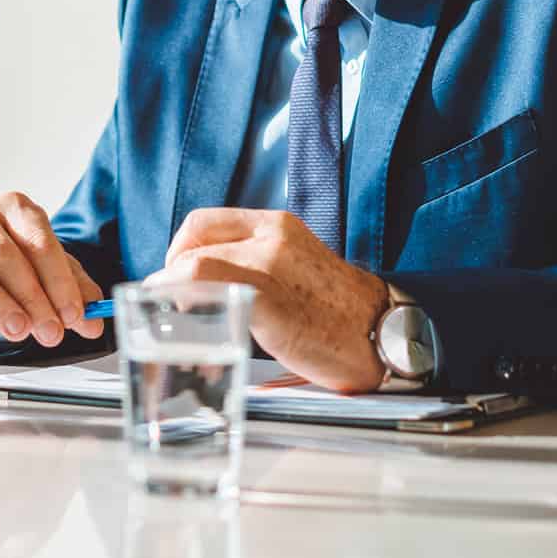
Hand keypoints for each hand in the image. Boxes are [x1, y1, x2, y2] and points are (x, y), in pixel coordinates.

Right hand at [0, 192, 106, 345]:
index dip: (59, 281)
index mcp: (18, 209)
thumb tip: (93, 321)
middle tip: (49, 330)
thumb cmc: (21, 266)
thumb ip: (75, 294)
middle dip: (31, 297)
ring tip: (16, 330)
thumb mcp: (53, 274)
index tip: (73, 314)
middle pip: (4, 253)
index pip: (39, 240)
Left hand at [161, 208, 386, 391]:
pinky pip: (209, 289)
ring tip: (176, 315)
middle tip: (171, 297)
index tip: (176, 276)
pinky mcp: (270, 299)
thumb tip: (205, 282)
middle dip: (171, 269)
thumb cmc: (339, 313)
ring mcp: (271, 265)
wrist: (385, 336)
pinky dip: (187, 303)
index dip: (180, 249)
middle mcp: (272, 236)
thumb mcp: (295, 268)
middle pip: (194, 238)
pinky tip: (192, 325)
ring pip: (195, 262)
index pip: (205, 222)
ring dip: (173, 290)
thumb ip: (255, 263)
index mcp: (277, 225)